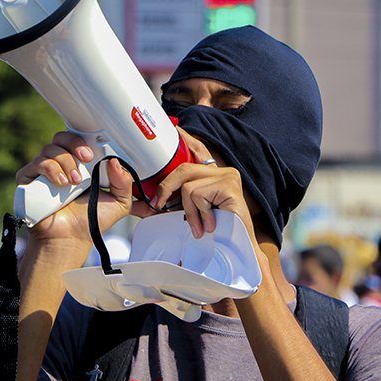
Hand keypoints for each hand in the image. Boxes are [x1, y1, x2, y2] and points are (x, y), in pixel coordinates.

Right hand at [15, 132, 133, 243]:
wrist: (70, 239)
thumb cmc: (91, 221)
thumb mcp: (119, 202)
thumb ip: (124, 181)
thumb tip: (115, 161)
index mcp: (82, 165)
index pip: (80, 140)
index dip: (87, 140)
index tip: (96, 151)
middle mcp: (62, 164)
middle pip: (62, 137)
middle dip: (76, 144)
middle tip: (87, 158)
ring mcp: (45, 171)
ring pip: (50, 149)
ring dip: (66, 162)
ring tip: (74, 182)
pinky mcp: (29, 180)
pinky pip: (37, 163)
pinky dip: (51, 169)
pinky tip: (61, 183)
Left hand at [139, 127, 256, 241]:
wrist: (238, 249)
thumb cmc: (217, 231)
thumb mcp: (188, 213)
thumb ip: (171, 205)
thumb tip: (142, 204)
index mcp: (212, 175)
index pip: (198, 151)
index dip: (186, 139)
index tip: (175, 130)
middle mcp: (222, 171)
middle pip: (184, 169)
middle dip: (166, 187)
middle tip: (159, 204)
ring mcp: (228, 177)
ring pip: (188, 186)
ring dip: (188, 211)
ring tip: (198, 226)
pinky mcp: (230, 187)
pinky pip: (198, 195)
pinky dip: (199, 213)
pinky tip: (209, 224)